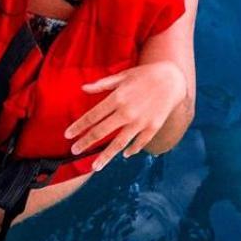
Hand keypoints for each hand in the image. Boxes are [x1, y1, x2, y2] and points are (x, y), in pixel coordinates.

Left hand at [65, 61, 187, 172]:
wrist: (172, 79)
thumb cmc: (145, 74)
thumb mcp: (123, 75)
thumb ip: (102, 84)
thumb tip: (83, 88)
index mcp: (117, 98)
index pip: (92, 116)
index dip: (78, 126)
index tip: (67, 135)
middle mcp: (126, 112)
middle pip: (101, 132)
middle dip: (85, 143)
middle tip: (74, 151)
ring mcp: (140, 122)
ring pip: (118, 144)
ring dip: (105, 156)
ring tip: (94, 166)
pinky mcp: (152, 127)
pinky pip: (138, 143)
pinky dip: (131, 150)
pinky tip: (124, 154)